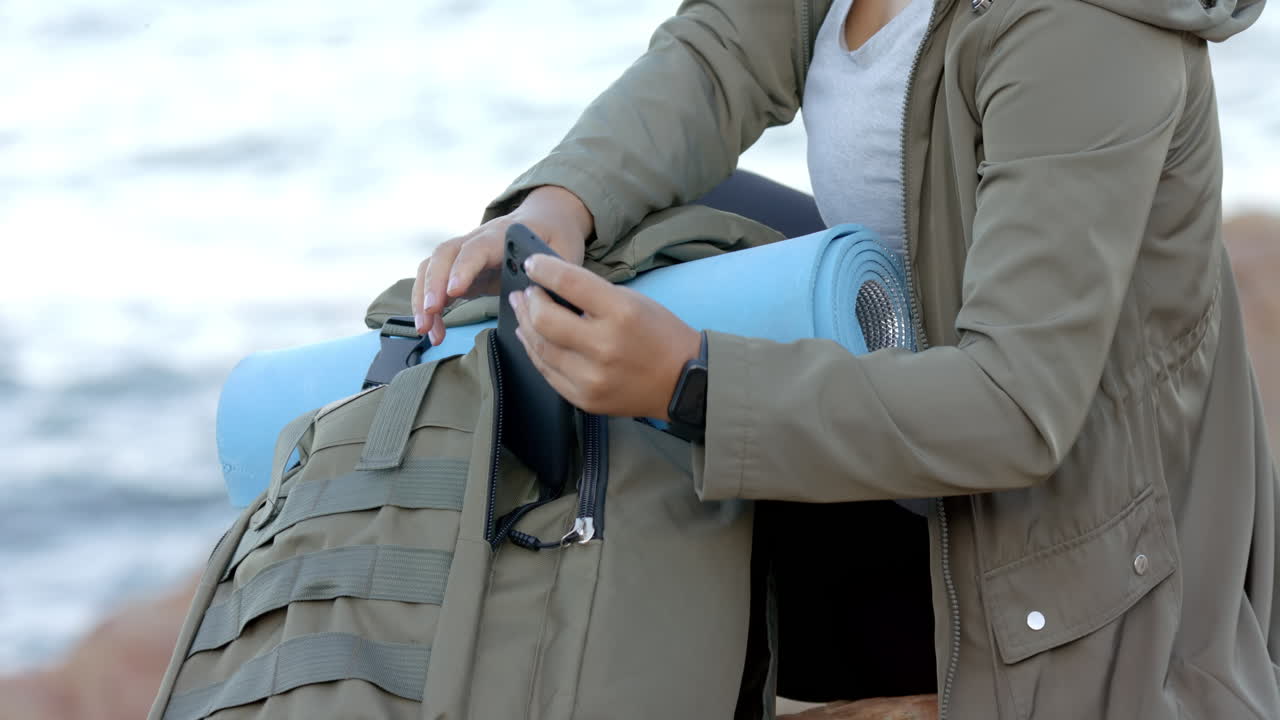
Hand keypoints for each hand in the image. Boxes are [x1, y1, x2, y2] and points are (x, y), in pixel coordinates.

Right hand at [412, 185, 592, 344]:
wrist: (547, 219)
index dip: (463, 268)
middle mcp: (478, 239)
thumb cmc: (555, 236)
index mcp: (505, 233)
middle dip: (432, 284)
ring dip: (423, 298)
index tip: (453, 291)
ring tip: (427, 330)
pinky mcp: (460, 269)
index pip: (477, 247)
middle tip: (430, 314)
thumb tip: (543, 296)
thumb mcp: (565, 251)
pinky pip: (434, 282)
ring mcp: (465, 253)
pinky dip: (428, 306)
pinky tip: (433, 329)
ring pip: (432, 267)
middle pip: (445, 254)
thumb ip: (555, 272)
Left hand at [508, 254, 701, 419]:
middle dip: (529, 301)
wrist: (683, 382)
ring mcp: (591, 378)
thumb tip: (552, 286)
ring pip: (540, 348)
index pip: (569, 283)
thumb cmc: (659, 335)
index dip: (543, 270)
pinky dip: (535, 352)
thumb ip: (593, 294)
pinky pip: (547, 372)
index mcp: (621, 313)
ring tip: (521, 311)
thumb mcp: (634, 301)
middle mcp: (603, 346)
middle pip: (544, 319)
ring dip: (525, 325)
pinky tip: (530, 338)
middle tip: (525, 292)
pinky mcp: (584, 399)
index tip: (532, 264)